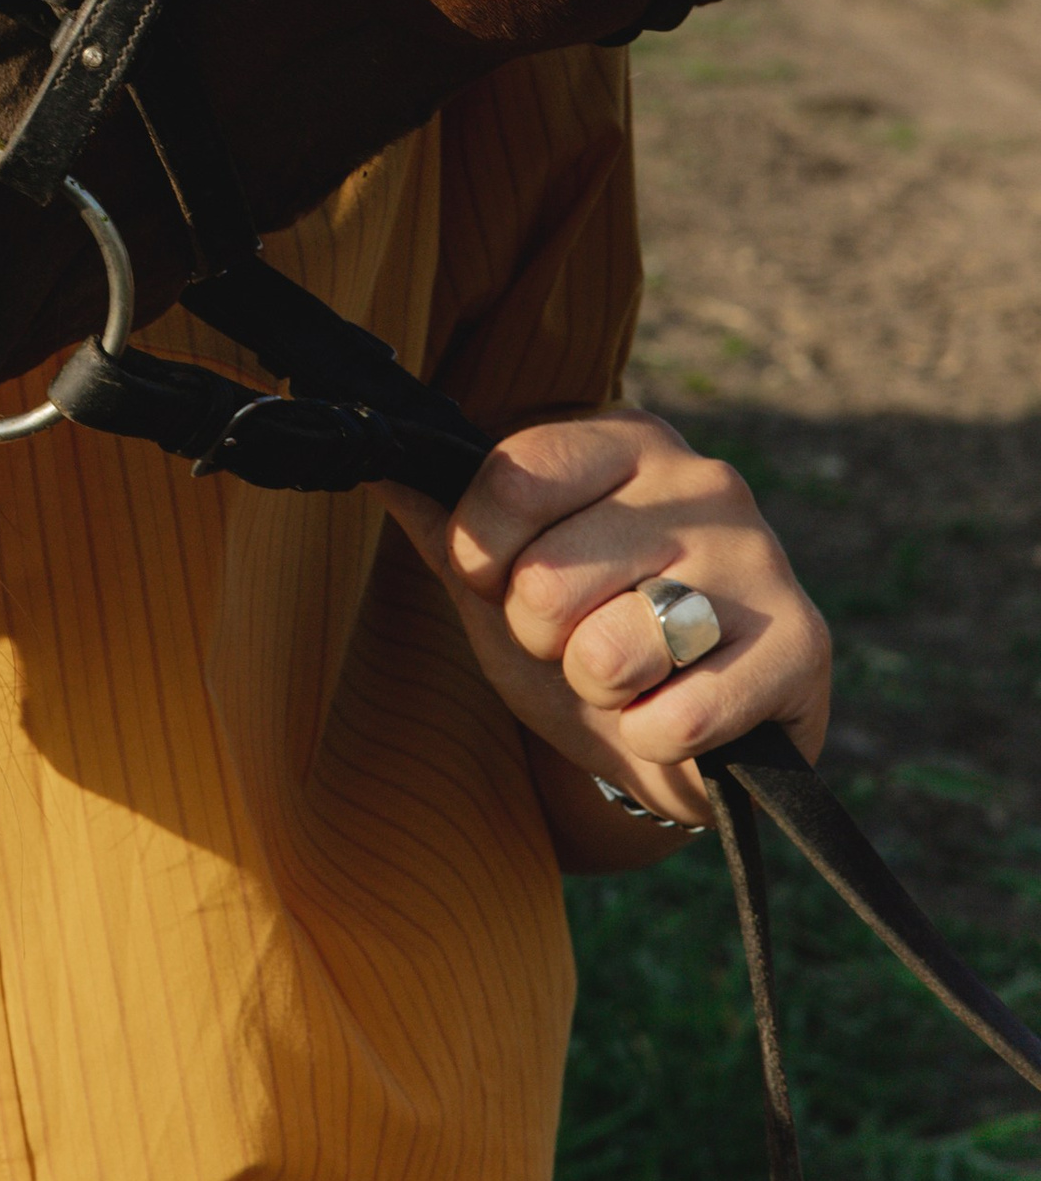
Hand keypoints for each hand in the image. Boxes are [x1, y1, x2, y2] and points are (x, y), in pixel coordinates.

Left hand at [377, 409, 831, 829]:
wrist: (694, 730)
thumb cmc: (586, 636)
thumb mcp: (503, 581)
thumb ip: (445, 527)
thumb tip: (378, 467)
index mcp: (625, 440)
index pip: (512, 477)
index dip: (480, 554)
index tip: (496, 581)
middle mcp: (703, 481)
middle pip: (548, 577)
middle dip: (539, 638)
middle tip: (579, 642)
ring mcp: (759, 559)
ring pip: (610, 651)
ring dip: (597, 691)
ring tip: (631, 676)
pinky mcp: (802, 646)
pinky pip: (675, 718)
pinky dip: (652, 740)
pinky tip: (677, 719)